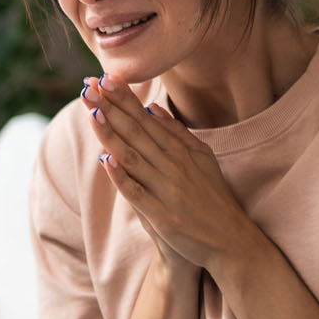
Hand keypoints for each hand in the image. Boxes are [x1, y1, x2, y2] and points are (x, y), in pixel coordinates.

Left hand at [82, 75, 259, 276]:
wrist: (230, 241)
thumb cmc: (212, 198)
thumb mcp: (202, 159)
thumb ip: (177, 134)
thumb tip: (152, 108)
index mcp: (181, 150)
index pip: (145, 119)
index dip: (124, 98)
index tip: (104, 77)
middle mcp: (174, 165)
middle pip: (136, 132)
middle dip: (110, 108)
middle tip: (88, 86)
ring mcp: (168, 189)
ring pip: (134, 157)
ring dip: (111, 134)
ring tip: (92, 113)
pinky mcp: (163, 215)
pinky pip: (137, 193)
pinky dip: (121, 177)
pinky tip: (105, 160)